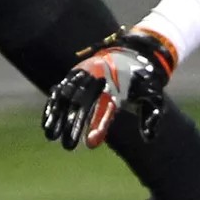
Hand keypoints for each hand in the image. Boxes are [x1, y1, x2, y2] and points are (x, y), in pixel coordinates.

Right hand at [42, 28, 177, 149]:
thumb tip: (150, 138)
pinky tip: (46, 123)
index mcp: (118, 83)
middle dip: (73, 124)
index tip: (90, 143)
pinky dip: (52, 106)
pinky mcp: (74, 74)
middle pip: (83, 102)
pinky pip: (60, 90)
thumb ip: (151, 115)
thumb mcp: (152, 95)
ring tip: (51, 136)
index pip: (105, 106)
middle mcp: (98, 77)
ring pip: (67, 96)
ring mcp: (84, 74)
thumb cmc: (141, 80)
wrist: (131, 52)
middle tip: (68, 147)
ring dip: (58, 116)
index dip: (98, 124)